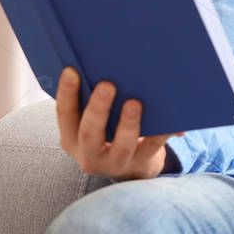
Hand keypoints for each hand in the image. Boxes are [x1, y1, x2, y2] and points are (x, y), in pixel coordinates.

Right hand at [56, 67, 183, 179]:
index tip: (71, 70)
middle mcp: (89, 154)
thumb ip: (94, 101)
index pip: (65, 114)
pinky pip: (153, 147)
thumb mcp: (96, 122)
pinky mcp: (140, 163)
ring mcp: (116, 162)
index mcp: (73, 138)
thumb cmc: (111, 132)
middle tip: (107, 85)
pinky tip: (168, 119)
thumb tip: (110, 67)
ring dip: (128, 124)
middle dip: (98, 109)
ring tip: (134, 103)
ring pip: (121, 146)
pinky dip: (161, 132)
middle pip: (90, 133)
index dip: (67, 93)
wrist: (133, 167)